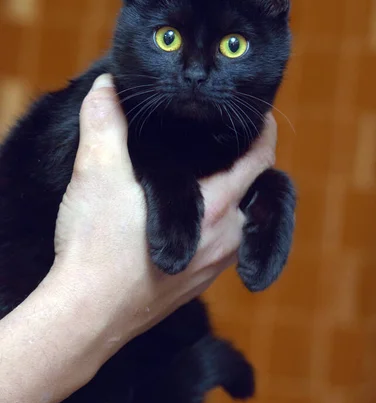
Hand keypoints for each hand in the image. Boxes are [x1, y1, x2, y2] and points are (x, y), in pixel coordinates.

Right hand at [50, 74, 276, 367]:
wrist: (85, 316)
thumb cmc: (96, 246)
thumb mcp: (98, 174)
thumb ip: (106, 123)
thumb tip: (107, 86)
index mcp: (214, 207)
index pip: (258, 162)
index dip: (263, 134)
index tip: (260, 117)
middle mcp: (224, 240)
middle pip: (253, 195)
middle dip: (245, 167)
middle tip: (224, 145)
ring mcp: (211, 268)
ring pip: (238, 225)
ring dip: (230, 201)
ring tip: (207, 181)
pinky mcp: (194, 288)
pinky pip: (219, 251)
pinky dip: (214, 230)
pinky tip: (187, 225)